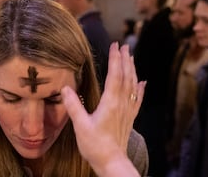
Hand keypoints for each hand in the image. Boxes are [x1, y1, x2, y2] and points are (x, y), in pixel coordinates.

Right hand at [62, 43, 144, 176]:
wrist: (111, 162)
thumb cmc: (95, 145)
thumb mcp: (80, 125)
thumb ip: (73, 105)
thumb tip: (65, 88)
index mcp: (111, 102)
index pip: (114, 75)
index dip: (115, 59)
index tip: (115, 45)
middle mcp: (122, 103)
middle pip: (126, 77)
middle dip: (125, 60)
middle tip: (124, 46)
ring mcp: (128, 110)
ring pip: (133, 85)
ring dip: (132, 70)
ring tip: (131, 57)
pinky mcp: (130, 118)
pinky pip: (137, 99)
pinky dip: (140, 89)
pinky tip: (142, 82)